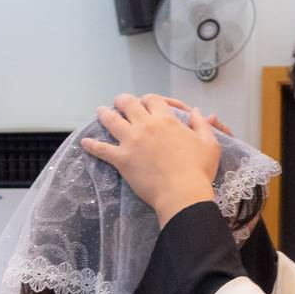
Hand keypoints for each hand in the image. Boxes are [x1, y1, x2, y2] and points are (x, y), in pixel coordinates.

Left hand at [82, 94, 220, 225]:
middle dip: (123, 100)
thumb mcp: (209, 143)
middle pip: (128, 104)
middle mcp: (145, 126)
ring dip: (105, 113)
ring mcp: (131, 141)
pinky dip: (92, 145)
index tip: (148, 103)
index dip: (149, 99)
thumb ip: (202, 125)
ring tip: (100, 111)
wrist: (182, 193)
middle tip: (120, 102)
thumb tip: (198, 112)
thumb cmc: (199, 170)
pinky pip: (102, 150)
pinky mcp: (121, 159)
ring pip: (111, 120)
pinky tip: (85, 143)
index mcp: (166, 119)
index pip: (153, 99)